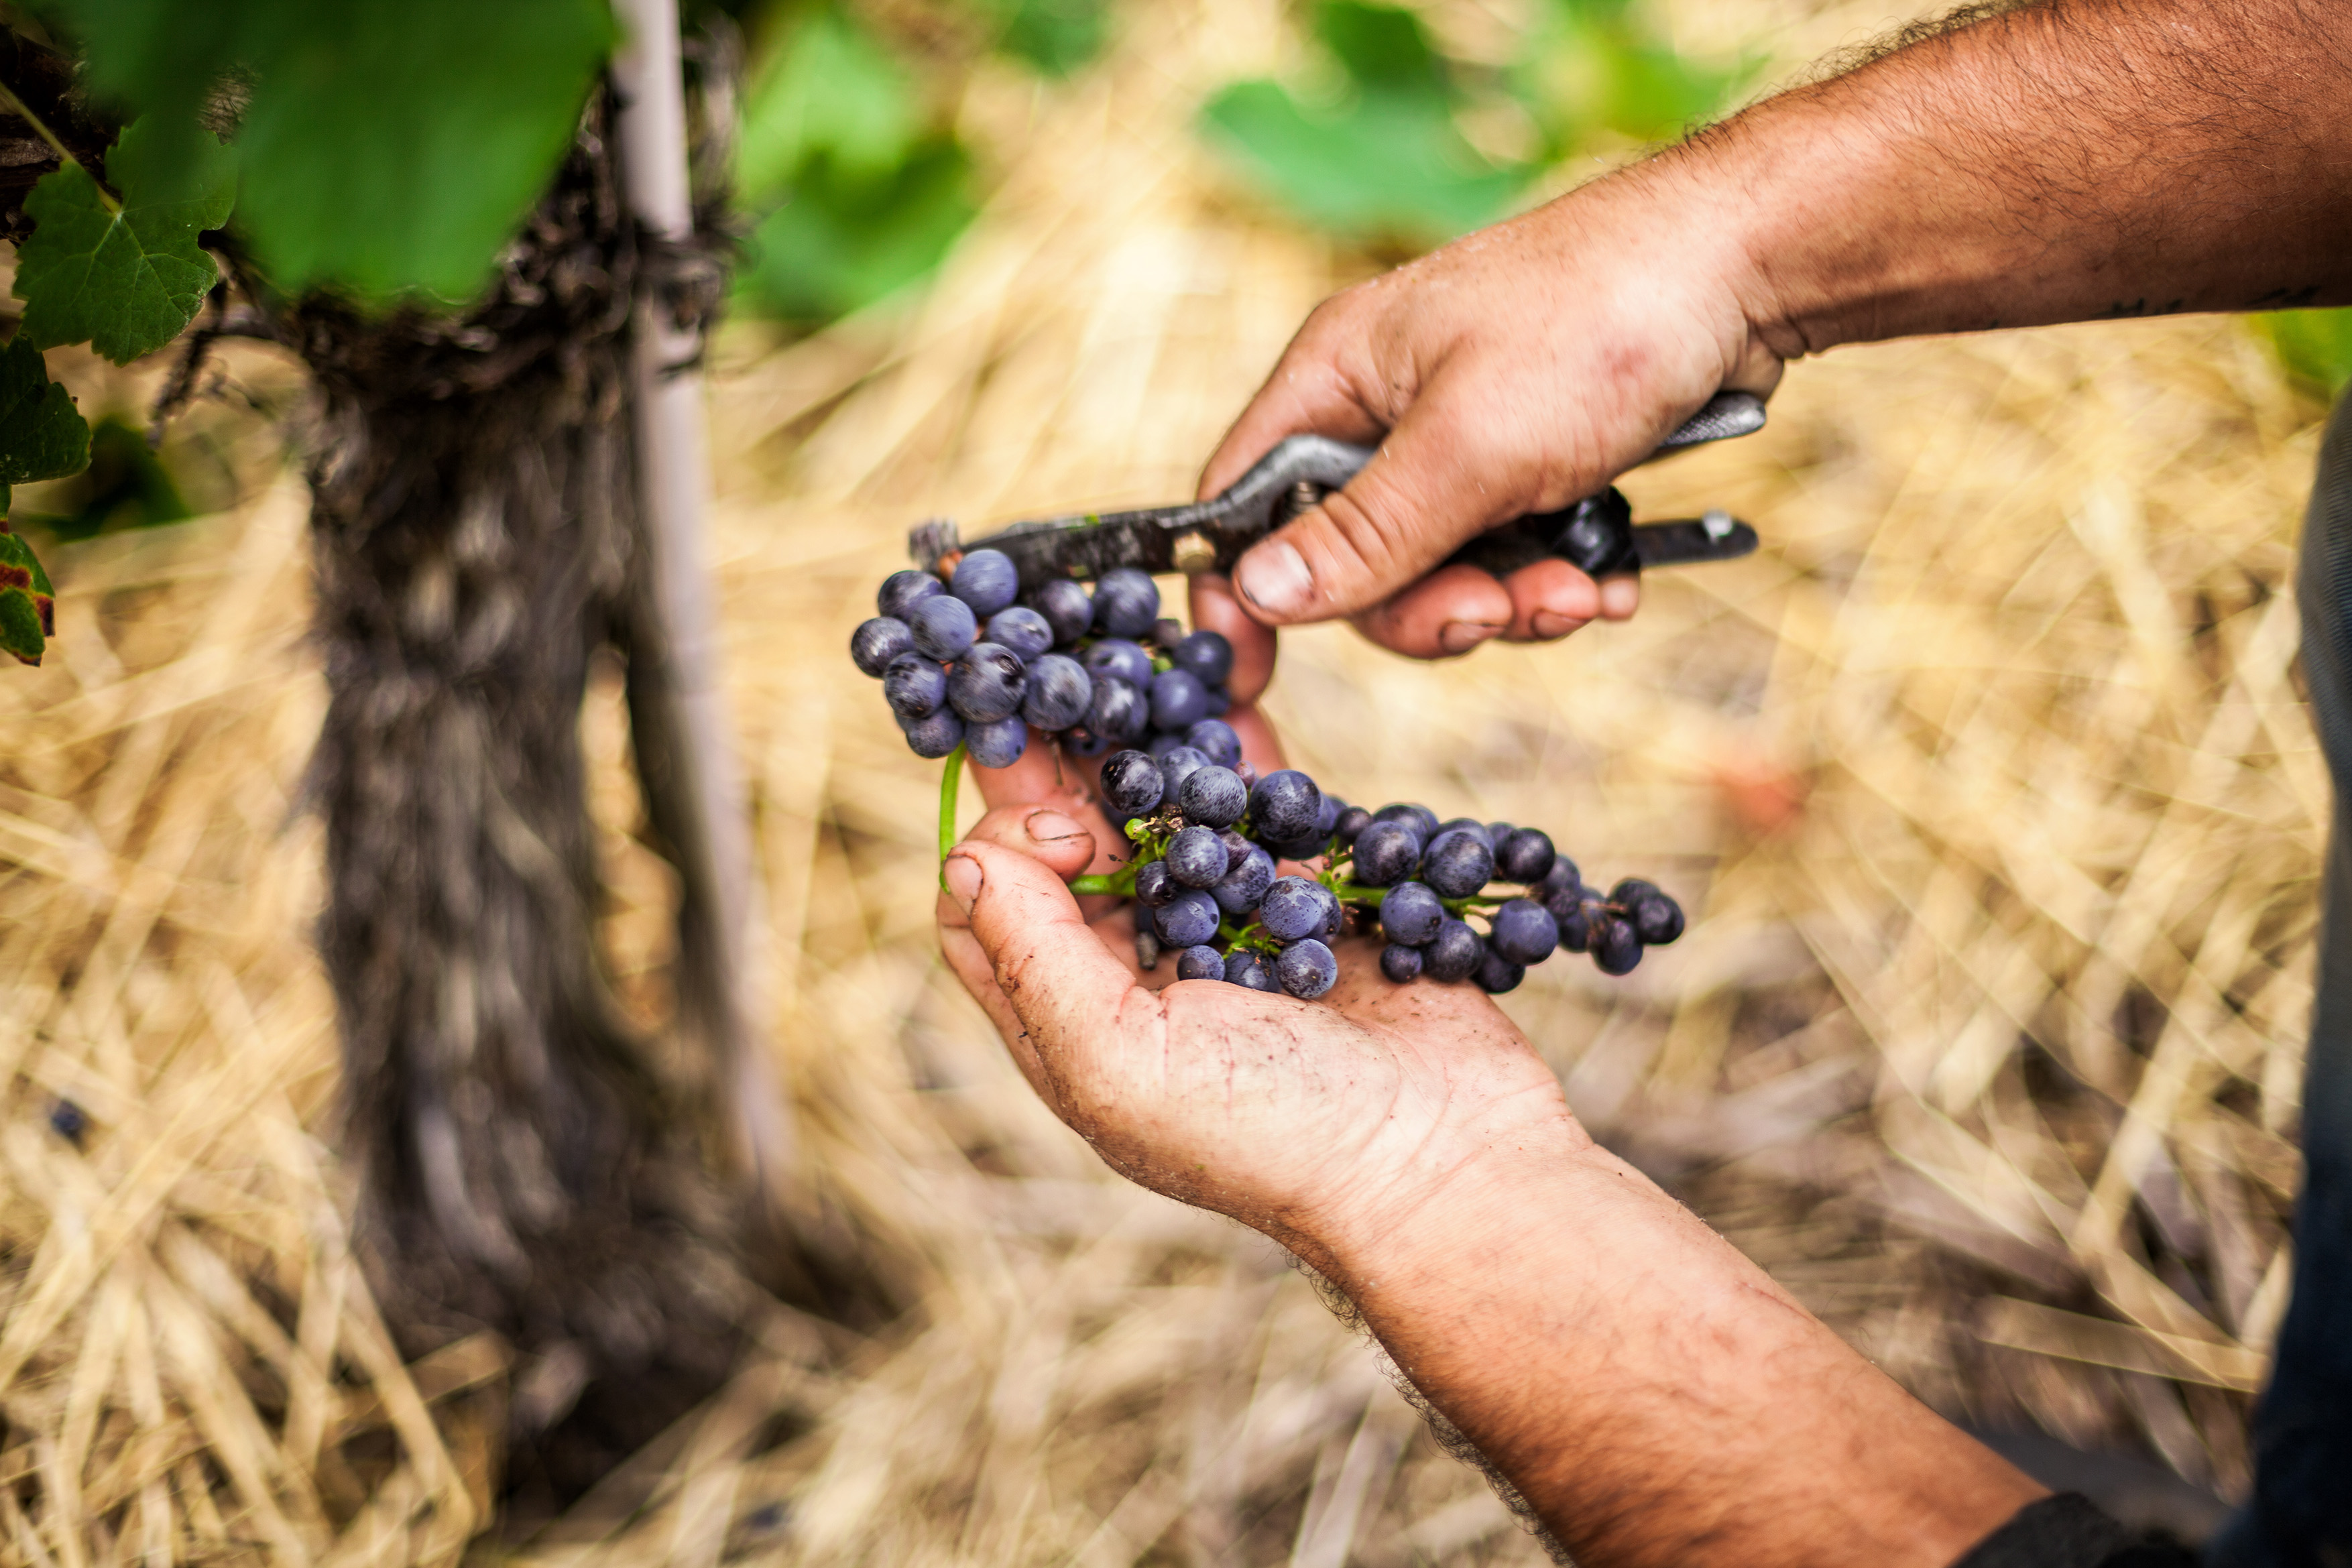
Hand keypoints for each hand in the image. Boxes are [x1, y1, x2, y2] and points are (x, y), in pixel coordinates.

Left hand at [932, 609, 2040, 1566]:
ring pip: (1162, 803)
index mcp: (1072, 1019)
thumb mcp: (1120, 1065)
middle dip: (1062, 749)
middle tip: (1061, 656)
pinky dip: (1233, 738)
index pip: (992, 900)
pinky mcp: (1309, 893)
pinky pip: (1256, 799)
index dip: (1002, 826)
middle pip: (1073, 833)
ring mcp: (1225, 924)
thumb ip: (1036, 959)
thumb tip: (966, 852)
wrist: (1450, 1163)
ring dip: (1142, 728)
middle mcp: (1136, 968)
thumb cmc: (1276, 1139)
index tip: (1046, 785)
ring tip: (1125, 640)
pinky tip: (1217, 668)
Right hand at [1200, 163, 1782, 659]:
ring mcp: (1459, 438)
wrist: (1749, 267)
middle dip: (1430, 607)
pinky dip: (1556, 581)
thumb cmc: (1599, 320)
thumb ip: (1364, 533)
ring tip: (1580, 590)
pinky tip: (1609, 579)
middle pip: (1351, 564)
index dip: (1242, 596)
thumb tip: (1256, 595)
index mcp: (1334, 381)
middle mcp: (1383, 412)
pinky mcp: (1530, 461)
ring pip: (1440, 573)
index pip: (1242, 506)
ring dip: (1510, 602)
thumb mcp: (1469, 445)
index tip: (1250, 684)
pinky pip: (1510, 557)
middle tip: (1499, 610)